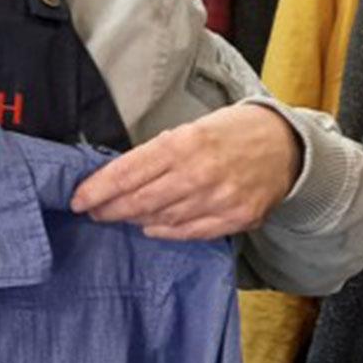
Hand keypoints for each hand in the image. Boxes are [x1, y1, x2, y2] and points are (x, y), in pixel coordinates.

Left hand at [70, 104, 301, 240]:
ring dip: (133, 220)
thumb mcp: (188, 129)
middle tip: (92, 211)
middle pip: (140, 201)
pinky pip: (190, 232)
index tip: (78, 199)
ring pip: (161, 219)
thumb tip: (117, 178)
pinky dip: (164, 231)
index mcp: (183, 145)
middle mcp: (199, 174)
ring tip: (117, 217)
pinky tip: (149, 227)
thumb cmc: (228, 132)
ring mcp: (219, 199)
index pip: (127, 173)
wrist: (285, 144)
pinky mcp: (236, 218)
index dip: (98, 189)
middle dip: (109, 209)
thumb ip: (156, 155)